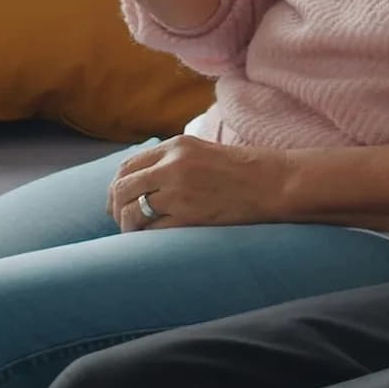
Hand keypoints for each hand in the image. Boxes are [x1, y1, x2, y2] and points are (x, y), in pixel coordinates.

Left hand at [106, 136, 297, 231]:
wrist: (273, 183)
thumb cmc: (243, 170)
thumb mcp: (203, 151)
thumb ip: (172, 160)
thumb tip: (142, 181)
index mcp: (175, 146)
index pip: (127, 166)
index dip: (116, 186)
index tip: (117, 199)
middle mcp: (173, 166)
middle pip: (123, 188)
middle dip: (115, 207)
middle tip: (119, 220)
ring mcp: (179, 192)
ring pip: (132, 211)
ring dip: (127, 225)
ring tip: (133, 233)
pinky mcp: (189, 216)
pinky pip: (152, 231)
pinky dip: (145, 238)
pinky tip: (149, 241)